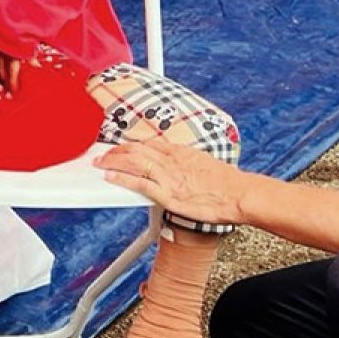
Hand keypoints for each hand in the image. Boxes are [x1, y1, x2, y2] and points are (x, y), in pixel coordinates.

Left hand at [94, 138, 245, 224]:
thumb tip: (184, 167)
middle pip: (138, 149)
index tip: (122, 145)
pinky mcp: (168, 194)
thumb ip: (189, 164)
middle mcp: (173, 161)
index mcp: (182, 152)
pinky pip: (140, 183)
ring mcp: (169, 177)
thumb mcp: (206, 164)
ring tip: (99, 162)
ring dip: (113, 161)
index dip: (132, 144)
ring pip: (134, 162)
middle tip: (103, 152)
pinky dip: (122, 178)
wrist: (239, 194)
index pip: (150, 143)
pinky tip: (110, 176)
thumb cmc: (228, 184)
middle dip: (118, 150)